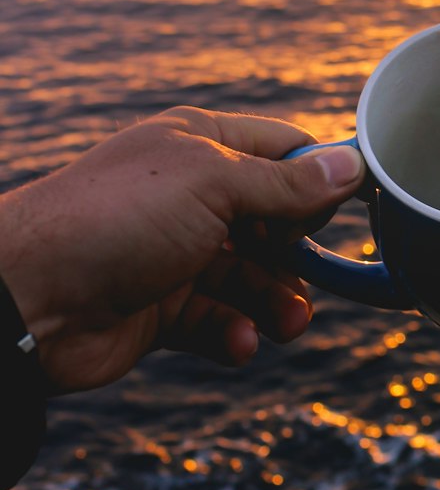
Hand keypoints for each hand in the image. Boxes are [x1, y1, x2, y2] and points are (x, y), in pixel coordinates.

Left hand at [0, 107, 364, 394]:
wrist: (30, 297)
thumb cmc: (117, 219)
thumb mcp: (214, 184)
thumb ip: (287, 184)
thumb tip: (353, 165)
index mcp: (202, 146)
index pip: (282, 151)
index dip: (319, 178)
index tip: (356, 210)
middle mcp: (191, 196)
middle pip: (274, 223)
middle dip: (299, 254)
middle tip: (311, 277)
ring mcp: (176, 254)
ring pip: (252, 279)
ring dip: (276, 303)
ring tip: (286, 324)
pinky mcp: (162, 309)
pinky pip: (219, 320)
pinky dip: (233, 333)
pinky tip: (235, 343)